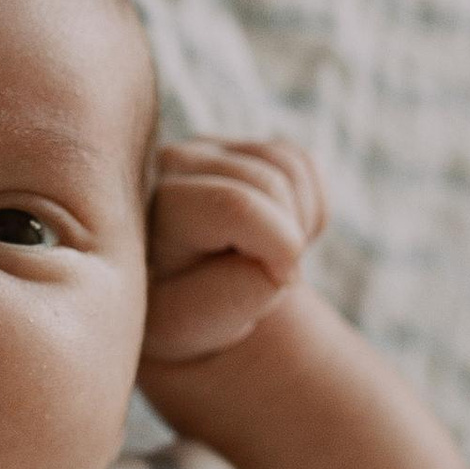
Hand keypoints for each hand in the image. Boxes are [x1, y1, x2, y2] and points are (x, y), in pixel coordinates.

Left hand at [140, 135, 324, 369]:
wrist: (198, 299)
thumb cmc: (188, 311)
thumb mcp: (195, 322)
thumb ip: (237, 292)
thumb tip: (281, 250)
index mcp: (158, 206)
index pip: (235, 204)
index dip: (277, 244)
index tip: (277, 281)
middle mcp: (176, 163)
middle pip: (270, 182)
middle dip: (290, 235)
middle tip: (272, 273)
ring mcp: (212, 148)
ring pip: (289, 167)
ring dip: (302, 221)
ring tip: (273, 256)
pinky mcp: (244, 146)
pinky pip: (302, 162)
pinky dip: (310, 207)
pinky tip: (279, 234)